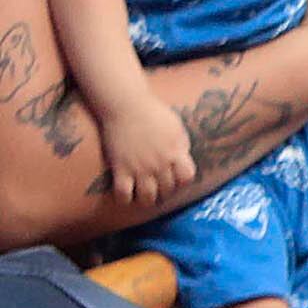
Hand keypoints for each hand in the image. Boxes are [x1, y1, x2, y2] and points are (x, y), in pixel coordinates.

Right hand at [100, 95, 192, 209]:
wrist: (126, 106)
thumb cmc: (153, 114)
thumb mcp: (176, 128)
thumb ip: (181, 146)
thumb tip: (183, 159)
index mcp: (176, 152)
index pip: (187, 178)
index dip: (183, 182)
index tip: (177, 180)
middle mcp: (160, 164)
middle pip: (168, 190)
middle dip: (166, 192)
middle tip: (159, 190)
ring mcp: (139, 168)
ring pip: (147, 197)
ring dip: (148, 200)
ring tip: (145, 196)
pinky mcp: (120, 168)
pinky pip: (122, 194)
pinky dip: (124, 200)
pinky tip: (126, 197)